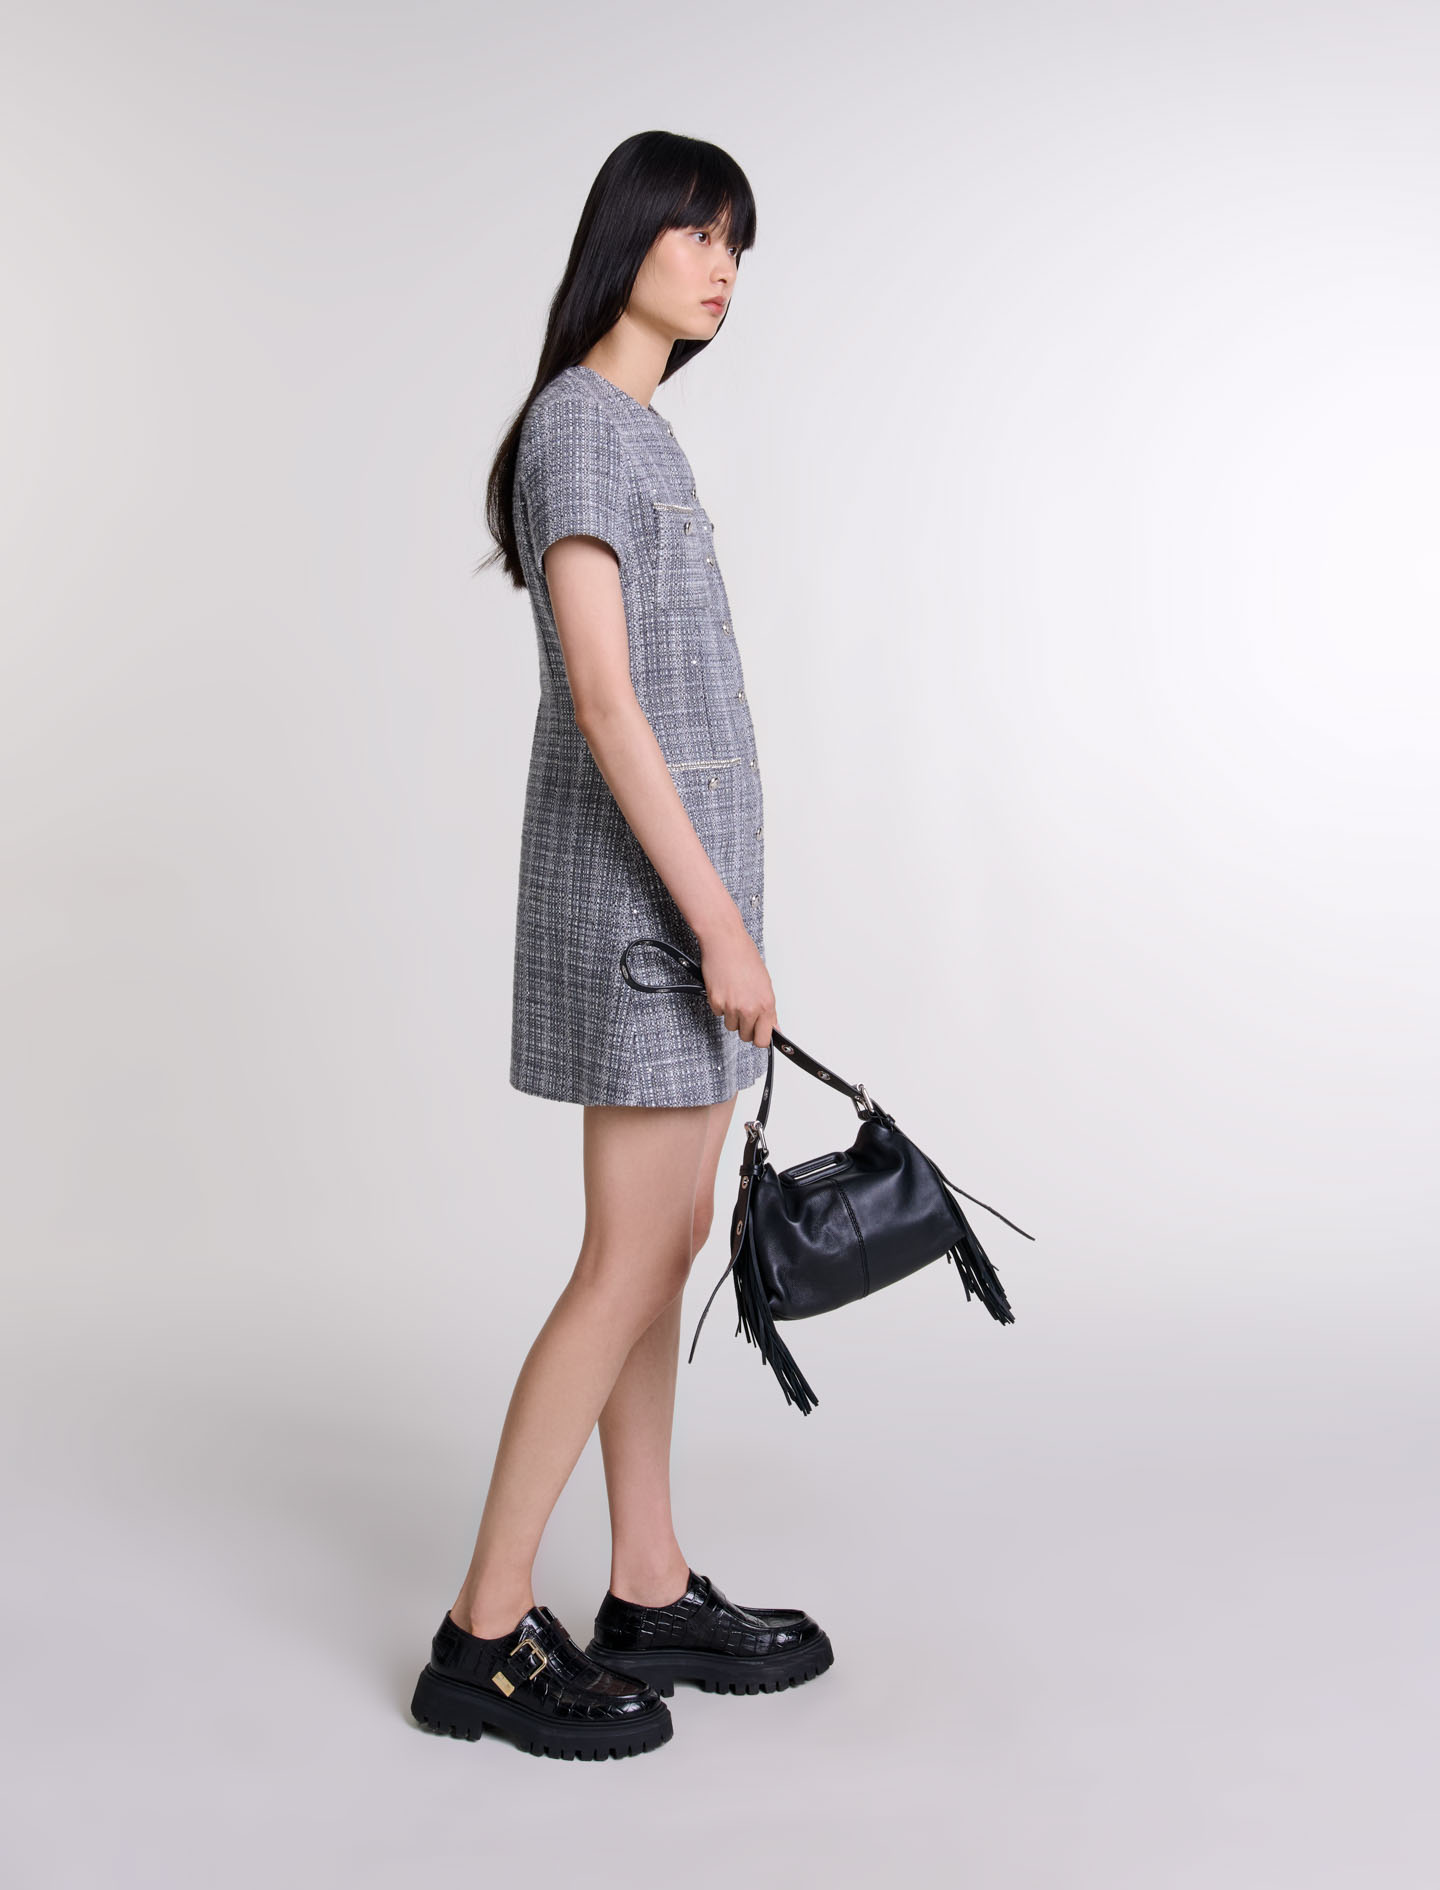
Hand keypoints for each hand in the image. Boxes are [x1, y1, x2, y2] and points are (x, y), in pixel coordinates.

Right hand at [698, 922, 776, 1048]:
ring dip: (732, 1015)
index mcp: (766, 1004)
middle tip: (745, 1010)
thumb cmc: (745, 957)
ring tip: (734, 995)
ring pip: (731, 1026)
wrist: (725, 941)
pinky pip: (719, 1013)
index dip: (759, 1038)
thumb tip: (774, 1028)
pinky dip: (720, 1005)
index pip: (763, 1039)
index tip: (758, 1034)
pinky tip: (724, 989)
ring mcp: (732, 1006)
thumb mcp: (765, 984)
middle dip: (745, 1027)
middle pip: (746, 1036)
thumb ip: (769, 1010)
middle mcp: (750, 1008)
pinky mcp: (716, 1002)